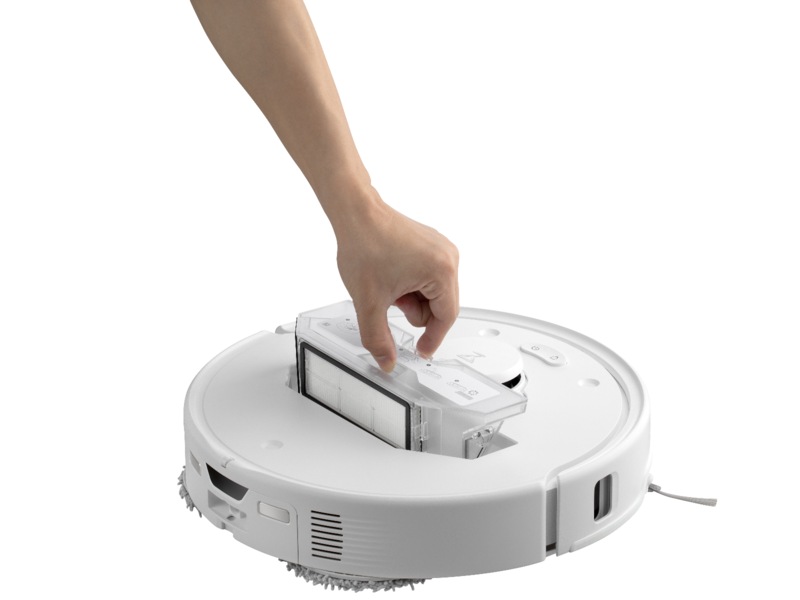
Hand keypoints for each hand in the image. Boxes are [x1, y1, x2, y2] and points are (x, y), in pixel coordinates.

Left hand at [333, 189, 458, 371]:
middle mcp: (448, 257)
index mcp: (442, 270)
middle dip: (414, 310)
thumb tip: (387, 361)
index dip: (431, 339)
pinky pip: (429, 277)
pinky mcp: (433, 245)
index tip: (421, 351)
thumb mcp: (369, 303)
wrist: (356, 213)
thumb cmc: (365, 245)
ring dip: (412, 297)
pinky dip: (412, 284)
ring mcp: (442, 249)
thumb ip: (378, 339)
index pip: (446, 318)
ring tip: (389, 284)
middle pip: (441, 306)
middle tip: (391, 300)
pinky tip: (393, 274)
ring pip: (433, 293)